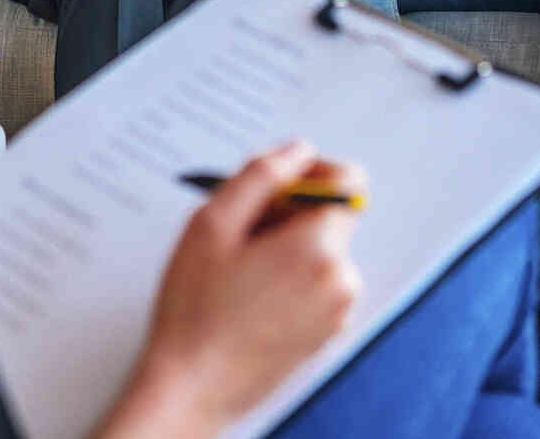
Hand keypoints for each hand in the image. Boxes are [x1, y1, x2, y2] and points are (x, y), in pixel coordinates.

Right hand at [97, 141, 365, 438]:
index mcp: (319, 249)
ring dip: (286, 246)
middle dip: (288, 212)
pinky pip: (316, 283)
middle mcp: (340, 279)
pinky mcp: (325, 333)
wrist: (193, 387)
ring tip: (239, 270)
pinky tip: (249, 295)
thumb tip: (296, 152)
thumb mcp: (213, 223)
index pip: (346, 181)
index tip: (277, 182)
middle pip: (328, 216)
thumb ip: (261, 174)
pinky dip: (289, 277)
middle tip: (239, 232)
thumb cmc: (197, 312)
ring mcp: (336, 311)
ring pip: (319, 250)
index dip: (310, 170)